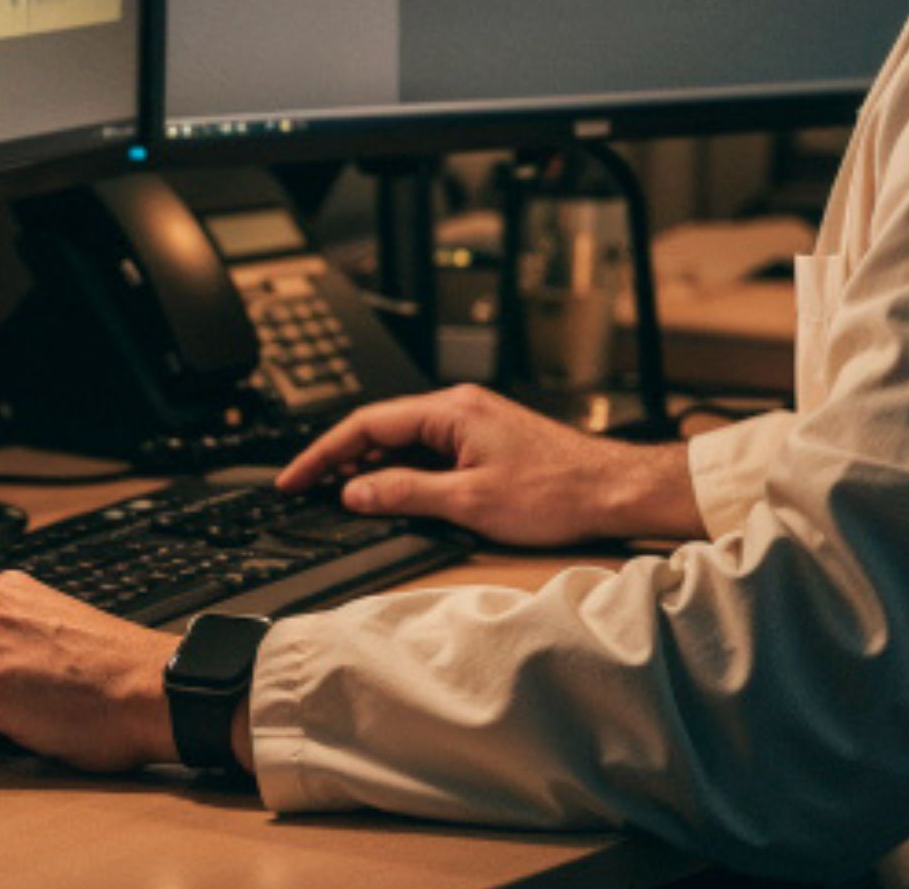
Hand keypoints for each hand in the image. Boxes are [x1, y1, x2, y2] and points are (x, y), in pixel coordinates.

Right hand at [273, 383, 706, 548]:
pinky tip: (391, 493)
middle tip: (304, 490)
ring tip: (338, 497)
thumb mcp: (471, 501)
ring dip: (370, 467)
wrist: (614, 490)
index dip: (323, 453)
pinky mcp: (486, 442)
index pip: (367, 423)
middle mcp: (459, 408)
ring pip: (404, 440)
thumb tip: (356, 492)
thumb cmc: (558, 491)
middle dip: (339, 459)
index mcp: (451, 410)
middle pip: (381, 428)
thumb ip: (406, 492)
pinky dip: (401, 470)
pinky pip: (428, 450)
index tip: (294, 478)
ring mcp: (474, 423)